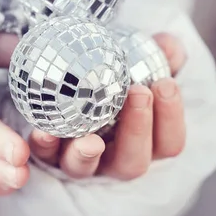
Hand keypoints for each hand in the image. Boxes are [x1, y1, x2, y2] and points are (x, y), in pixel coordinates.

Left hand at [27, 33, 187, 179]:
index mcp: (146, 141)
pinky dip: (45, 145)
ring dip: (88, 153)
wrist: (70, 71)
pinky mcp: (49, 155)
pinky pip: (46, 156)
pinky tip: (43, 131)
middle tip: (139, 92)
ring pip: (88, 168)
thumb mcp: (142, 58)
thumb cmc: (118, 72)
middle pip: (133, 162)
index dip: (171, 118)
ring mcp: (82, 161)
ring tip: (90, 139)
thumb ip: (161, 52)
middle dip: (138, 130)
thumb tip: (170, 47)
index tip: (166, 83)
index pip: (169, 142)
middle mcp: (116, 158)